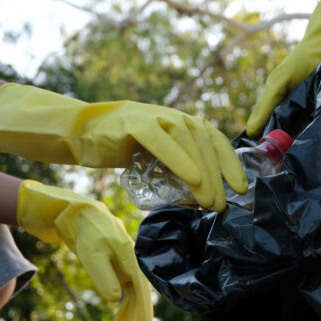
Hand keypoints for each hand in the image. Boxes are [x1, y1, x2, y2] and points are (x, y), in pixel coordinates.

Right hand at [0, 84, 247, 210]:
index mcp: (178, 122)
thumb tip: (203, 197)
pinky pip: (160, 140)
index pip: (212, 137)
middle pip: (203, 139)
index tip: (242, 188)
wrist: (78, 134)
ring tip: (210, 201)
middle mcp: (170, 114)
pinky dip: (179, 159)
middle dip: (218, 174)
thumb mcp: (154, 159)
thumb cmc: (118, 150)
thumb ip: (176, 169)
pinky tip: (192, 180)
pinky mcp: (132, 123)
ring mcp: (151, 115)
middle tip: (222, 205)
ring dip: (203, 172)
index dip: (230, 161)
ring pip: (187, 139)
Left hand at [16, 180, 152, 320]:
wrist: (80, 215)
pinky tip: (113, 319)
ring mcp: (124, 267)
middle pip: (137, 298)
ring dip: (123, 317)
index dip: (143, 311)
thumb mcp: (92, 256)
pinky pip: (121, 292)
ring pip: (129, 297)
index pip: (141, 291)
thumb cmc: (87, 232)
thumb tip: (115, 300)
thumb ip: (104, 277)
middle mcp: (131, 265)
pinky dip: (117, 307)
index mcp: (131, 260)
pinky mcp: (116, 268)